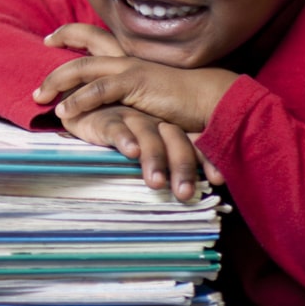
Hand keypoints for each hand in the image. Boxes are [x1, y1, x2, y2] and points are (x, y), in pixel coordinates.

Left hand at [34, 23, 232, 196]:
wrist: (216, 99)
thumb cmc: (193, 100)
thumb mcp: (159, 92)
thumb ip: (139, 93)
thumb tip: (124, 103)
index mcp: (136, 56)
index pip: (100, 37)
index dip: (75, 33)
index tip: (53, 37)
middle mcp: (131, 57)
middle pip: (87, 40)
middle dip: (61, 39)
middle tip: (43, 44)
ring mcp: (132, 68)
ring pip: (83, 67)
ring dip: (57, 81)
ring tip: (39, 96)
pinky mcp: (137, 84)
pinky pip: (99, 89)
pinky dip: (78, 100)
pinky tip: (63, 111)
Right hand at [53, 102, 212, 200]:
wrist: (86, 110)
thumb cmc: (122, 134)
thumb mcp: (147, 151)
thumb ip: (166, 167)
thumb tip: (189, 196)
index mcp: (169, 129)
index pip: (192, 144)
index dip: (206, 160)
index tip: (218, 180)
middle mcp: (155, 123)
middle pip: (175, 140)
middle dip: (182, 166)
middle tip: (185, 193)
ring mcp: (132, 119)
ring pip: (148, 136)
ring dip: (153, 158)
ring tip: (156, 182)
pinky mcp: (107, 119)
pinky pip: (117, 128)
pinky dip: (124, 139)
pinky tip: (131, 152)